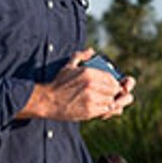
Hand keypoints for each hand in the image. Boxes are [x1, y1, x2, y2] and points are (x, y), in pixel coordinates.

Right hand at [17, 49, 135, 121]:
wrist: (48, 101)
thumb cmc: (58, 84)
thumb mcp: (68, 66)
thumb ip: (80, 56)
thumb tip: (91, 51)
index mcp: (88, 73)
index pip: (111, 77)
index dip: (113, 82)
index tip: (111, 85)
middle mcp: (91, 85)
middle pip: (114, 89)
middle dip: (113, 92)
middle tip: (110, 94)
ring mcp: (91, 99)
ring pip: (111, 100)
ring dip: (110, 101)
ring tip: (105, 100)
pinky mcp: (89, 111)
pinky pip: (105, 110)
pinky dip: (106, 109)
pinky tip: (101, 107)